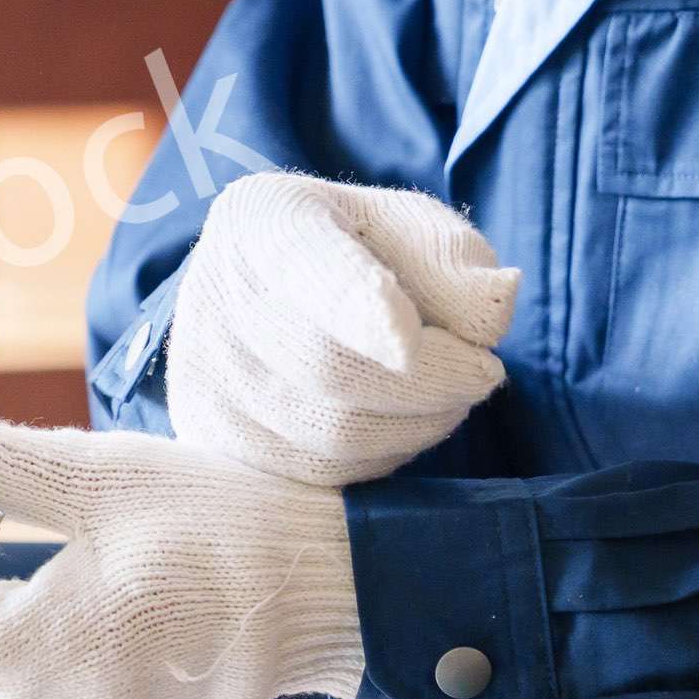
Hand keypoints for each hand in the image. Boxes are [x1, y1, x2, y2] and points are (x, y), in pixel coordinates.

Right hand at [165, 171, 519, 484]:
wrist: (275, 290)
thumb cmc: (359, 249)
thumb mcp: (412, 228)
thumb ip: (454, 262)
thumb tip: (496, 310)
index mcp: (264, 221)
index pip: (307, 269)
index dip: (357, 307)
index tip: (410, 343)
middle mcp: (214, 294)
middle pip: (328, 367)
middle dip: (431, 382)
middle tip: (485, 371)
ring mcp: (202, 375)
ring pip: (326, 436)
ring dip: (415, 425)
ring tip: (450, 393)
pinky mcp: (212, 438)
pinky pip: (312, 477)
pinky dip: (380, 459)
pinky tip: (404, 424)